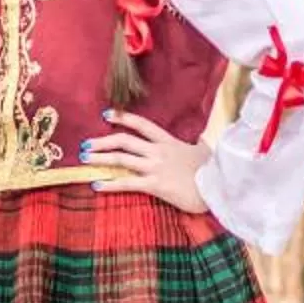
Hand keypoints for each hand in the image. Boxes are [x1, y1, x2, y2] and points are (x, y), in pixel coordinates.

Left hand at [79, 111, 208, 212]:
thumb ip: (196, 145)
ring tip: (85, 160)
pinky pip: (127, 183)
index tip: (107, 114)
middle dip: (102, 141)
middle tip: (85, 144)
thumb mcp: (204, 151)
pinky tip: (96, 185)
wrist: (218, 187)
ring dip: (100, 158)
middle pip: (124, 141)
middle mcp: (158, 151)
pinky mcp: (155, 185)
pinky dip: (110, 183)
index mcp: (168, 141)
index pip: (142, 124)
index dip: (123, 118)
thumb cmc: (213, 170)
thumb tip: (199, 142)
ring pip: (121, 159)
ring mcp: (155, 167)